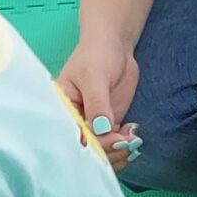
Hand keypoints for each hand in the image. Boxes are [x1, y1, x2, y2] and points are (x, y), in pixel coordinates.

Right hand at [59, 30, 142, 166]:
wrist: (114, 45)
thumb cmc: (97, 55)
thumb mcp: (95, 77)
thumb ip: (97, 105)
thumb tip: (101, 130)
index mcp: (62, 108)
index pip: (71, 135)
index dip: (89, 145)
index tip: (109, 140)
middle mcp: (75, 119)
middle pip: (87, 147)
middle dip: (108, 149)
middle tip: (126, 141)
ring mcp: (94, 123)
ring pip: (103, 149)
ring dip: (119, 150)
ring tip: (132, 139)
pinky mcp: (109, 122)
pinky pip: (115, 142)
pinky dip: (126, 144)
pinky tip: (134, 134)